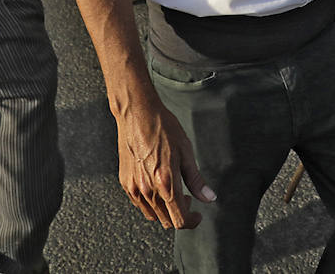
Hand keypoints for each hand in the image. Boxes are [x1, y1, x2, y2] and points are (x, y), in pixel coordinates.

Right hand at [115, 100, 214, 228]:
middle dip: (180, 214)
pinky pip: (139, 204)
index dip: (192, 221)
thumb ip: (196, 179)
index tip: (197, 216)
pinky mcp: (125, 182)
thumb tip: (209, 197)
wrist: (137, 113)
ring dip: (165, 210)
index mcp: (166, 182)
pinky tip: (157, 186)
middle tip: (187, 198)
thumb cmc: (162, 127)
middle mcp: (148, 189)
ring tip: (172, 191)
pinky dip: (151, 203)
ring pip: (152, 215)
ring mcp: (134, 187)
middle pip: (166, 220)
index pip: (179, 219)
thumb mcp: (186, 151)